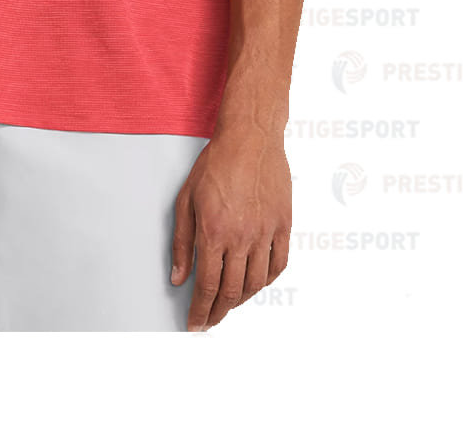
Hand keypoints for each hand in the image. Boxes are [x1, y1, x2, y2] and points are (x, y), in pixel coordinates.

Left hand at [171, 127, 290, 330]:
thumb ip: (182, 243)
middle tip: (210, 320)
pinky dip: (268, 281)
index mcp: (213, 232)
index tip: (195, 324)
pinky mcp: (284, 225)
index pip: (207, 286)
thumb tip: (178, 278)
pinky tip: (257, 283)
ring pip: (256, 283)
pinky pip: (279, 264)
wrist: (250, 138)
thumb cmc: (216, 164)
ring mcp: (266, 232)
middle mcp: (241, 237)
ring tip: (230, 304)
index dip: (200, 311)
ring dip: (242, 300)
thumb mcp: (186, 200)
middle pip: (232, 291)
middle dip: (218, 312)